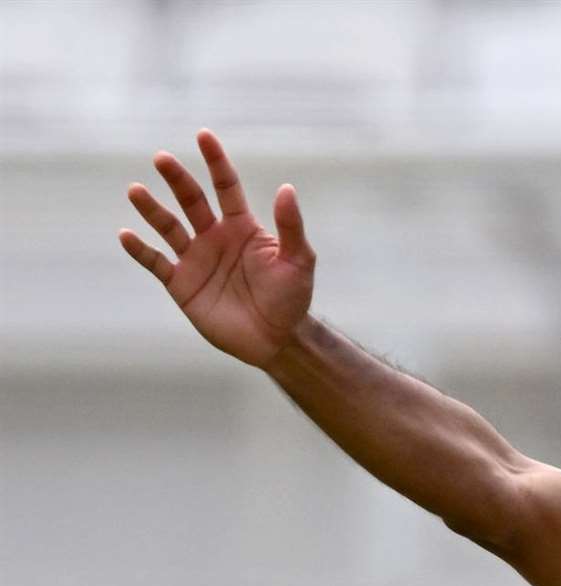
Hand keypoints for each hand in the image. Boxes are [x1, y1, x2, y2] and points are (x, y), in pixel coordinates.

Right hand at [118, 129, 315, 368]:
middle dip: (177, 179)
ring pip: (168, 227)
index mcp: (242, 227)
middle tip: (162, 157)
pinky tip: (126, 235)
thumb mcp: (298, 261)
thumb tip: (287, 188)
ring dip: (152, 209)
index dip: (215, 161)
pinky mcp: (181, 284)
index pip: (226, 186)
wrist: (275, 338)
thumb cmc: (292, 298)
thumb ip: (291, 227)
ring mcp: (196, 259)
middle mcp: (215, 237)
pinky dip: (140, 250)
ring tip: (135, 190)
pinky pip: (156, 262)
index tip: (203, 134)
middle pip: (192, 200)